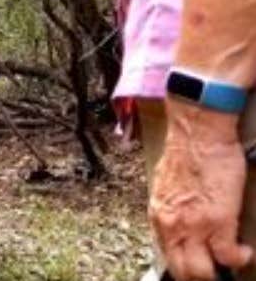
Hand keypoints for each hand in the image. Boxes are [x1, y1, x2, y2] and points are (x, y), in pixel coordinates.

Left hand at [151, 103, 254, 280]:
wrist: (198, 135)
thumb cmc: (186, 153)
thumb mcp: (166, 187)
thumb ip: (171, 209)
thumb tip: (179, 222)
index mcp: (159, 217)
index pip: (167, 256)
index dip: (184, 267)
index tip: (196, 266)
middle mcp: (172, 226)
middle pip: (183, 270)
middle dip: (199, 276)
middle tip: (214, 271)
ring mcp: (194, 227)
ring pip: (202, 271)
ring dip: (218, 271)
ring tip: (229, 263)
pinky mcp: (218, 223)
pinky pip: (229, 256)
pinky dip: (239, 258)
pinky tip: (244, 252)